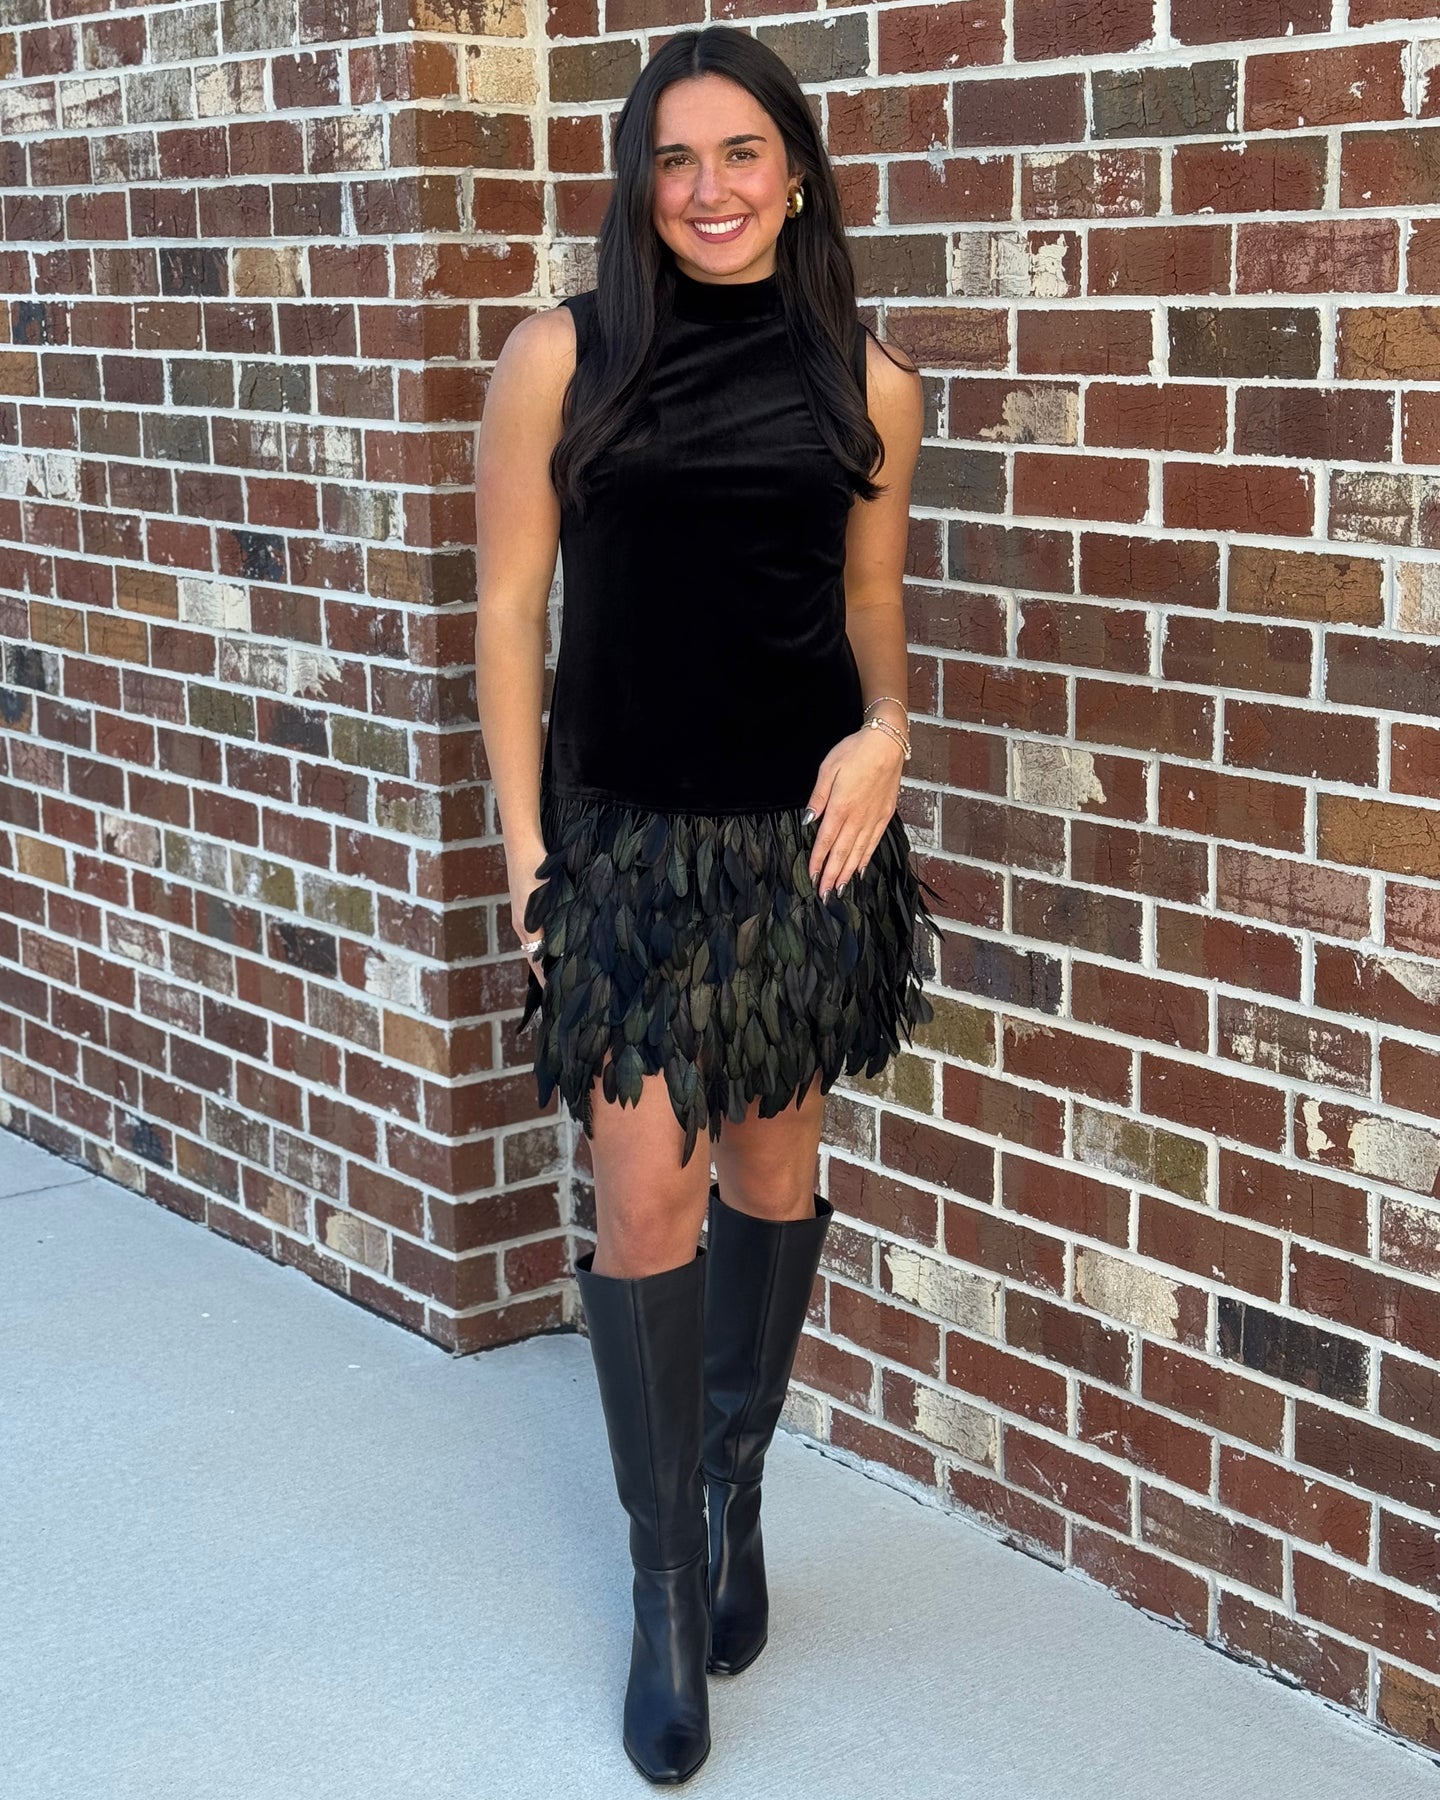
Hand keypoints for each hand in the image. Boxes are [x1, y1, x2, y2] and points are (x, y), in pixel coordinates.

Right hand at [507, 838, 549, 985]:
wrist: (522, 847)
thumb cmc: (538, 870)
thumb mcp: (548, 897)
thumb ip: (553, 923)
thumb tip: (559, 949)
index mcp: (527, 926)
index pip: (537, 961)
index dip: (547, 977)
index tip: (558, 994)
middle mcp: (522, 925)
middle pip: (533, 958)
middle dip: (545, 975)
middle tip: (560, 993)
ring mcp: (521, 918)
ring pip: (532, 947)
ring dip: (543, 961)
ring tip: (557, 976)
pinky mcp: (524, 909)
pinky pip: (532, 936)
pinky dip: (540, 947)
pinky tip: (552, 949)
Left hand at [804, 725, 905, 898]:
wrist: (887, 743)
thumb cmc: (855, 751)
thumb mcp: (828, 769)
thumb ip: (818, 797)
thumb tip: (808, 820)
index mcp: (841, 807)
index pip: (826, 841)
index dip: (818, 862)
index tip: (811, 878)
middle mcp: (858, 817)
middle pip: (842, 853)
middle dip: (831, 875)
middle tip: (824, 895)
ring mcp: (874, 818)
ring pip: (858, 852)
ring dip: (847, 872)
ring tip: (839, 889)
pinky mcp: (885, 815)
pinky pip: (873, 842)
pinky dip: (865, 858)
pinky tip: (859, 869)